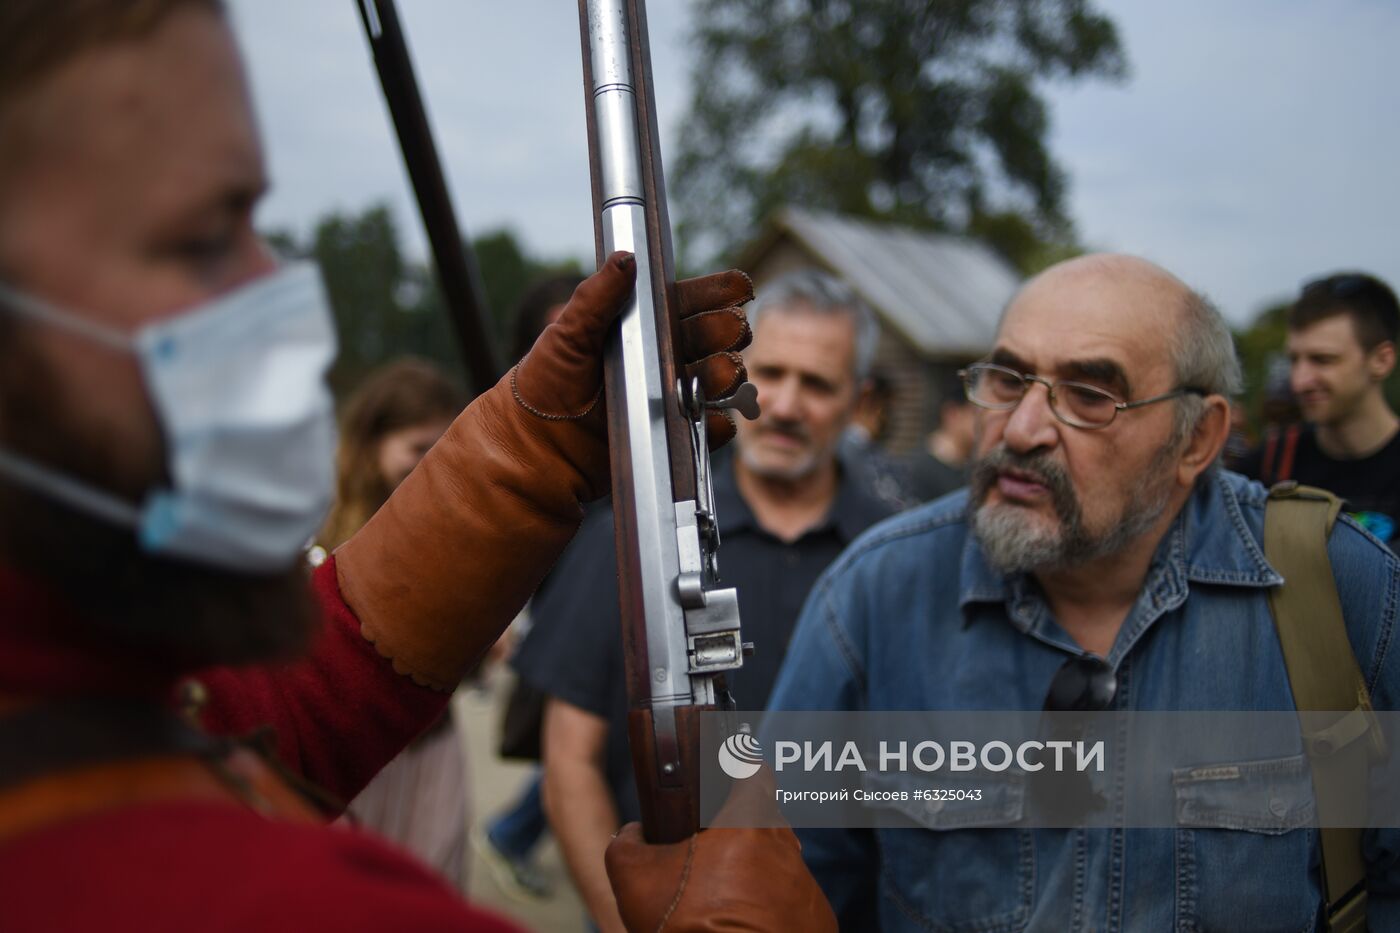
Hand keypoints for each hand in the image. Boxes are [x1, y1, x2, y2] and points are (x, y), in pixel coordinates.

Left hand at [336, 254, 753, 689]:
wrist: (535, 450)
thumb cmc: (543, 387)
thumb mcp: (564, 335)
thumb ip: (596, 298)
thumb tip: (624, 258)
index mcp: (642, 326)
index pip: (691, 301)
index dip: (720, 293)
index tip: (740, 291)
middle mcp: (662, 358)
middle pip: (714, 338)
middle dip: (728, 333)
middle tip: (729, 334)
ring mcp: (669, 395)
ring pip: (718, 379)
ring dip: (727, 375)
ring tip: (719, 375)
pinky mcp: (671, 433)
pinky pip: (708, 427)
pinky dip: (716, 423)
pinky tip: (712, 417)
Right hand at [605, 769, 835, 931]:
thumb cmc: (689, 928)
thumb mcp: (634, 879)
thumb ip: (627, 843)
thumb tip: (632, 834)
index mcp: (747, 821)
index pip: (754, 771)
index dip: (740, 768)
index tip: (729, 772)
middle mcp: (785, 846)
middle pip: (764, 823)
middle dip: (739, 835)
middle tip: (709, 856)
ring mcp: (805, 885)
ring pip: (778, 864)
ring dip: (755, 875)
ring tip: (723, 902)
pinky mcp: (818, 920)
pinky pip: (791, 903)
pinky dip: (771, 910)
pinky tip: (744, 926)